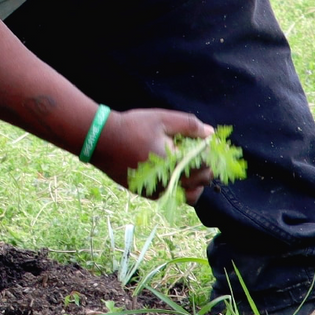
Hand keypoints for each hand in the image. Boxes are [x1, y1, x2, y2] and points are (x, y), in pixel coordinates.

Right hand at [91, 108, 214, 204]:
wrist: (102, 141)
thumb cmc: (132, 127)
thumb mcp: (162, 119)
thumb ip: (189, 125)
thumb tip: (210, 133)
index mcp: (175, 162)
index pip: (207, 163)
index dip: (213, 151)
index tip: (209, 142)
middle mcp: (169, 182)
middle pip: (202, 179)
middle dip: (207, 165)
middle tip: (201, 151)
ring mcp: (159, 191)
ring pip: (191, 194)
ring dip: (196, 181)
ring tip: (190, 165)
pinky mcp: (149, 194)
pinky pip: (174, 196)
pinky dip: (181, 186)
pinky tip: (174, 170)